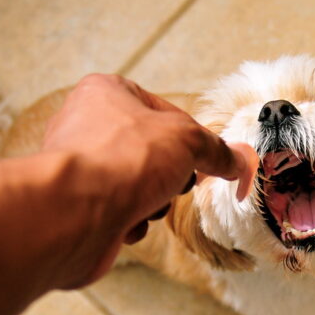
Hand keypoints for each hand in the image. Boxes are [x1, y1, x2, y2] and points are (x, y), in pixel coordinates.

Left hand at [41, 74, 256, 286]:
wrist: (76, 214)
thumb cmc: (121, 160)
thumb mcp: (188, 141)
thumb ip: (217, 151)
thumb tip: (239, 161)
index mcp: (106, 93)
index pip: (165, 112)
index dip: (191, 138)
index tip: (209, 158)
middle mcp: (86, 125)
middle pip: (153, 152)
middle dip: (169, 175)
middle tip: (173, 181)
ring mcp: (80, 167)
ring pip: (139, 185)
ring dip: (152, 201)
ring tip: (144, 203)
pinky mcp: (77, 205)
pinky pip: (121, 212)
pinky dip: (131, 221)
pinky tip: (125, 221)